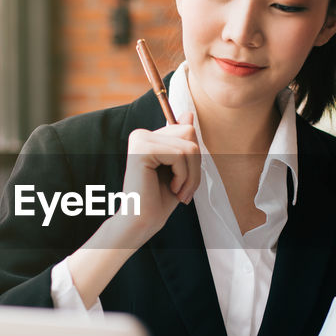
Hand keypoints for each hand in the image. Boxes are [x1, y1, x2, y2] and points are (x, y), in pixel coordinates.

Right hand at [118, 113, 199, 243]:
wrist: (143, 221)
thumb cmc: (160, 199)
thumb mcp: (179, 168)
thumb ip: (182, 141)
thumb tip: (188, 114)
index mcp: (149, 137)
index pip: (187, 131)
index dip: (194, 158)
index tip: (186, 182)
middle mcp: (141, 134)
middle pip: (189, 134)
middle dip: (195, 165)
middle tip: (185, 189)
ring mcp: (140, 139)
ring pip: (188, 147)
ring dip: (191, 175)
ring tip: (179, 191)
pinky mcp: (142, 149)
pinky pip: (179, 155)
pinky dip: (183, 176)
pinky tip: (172, 188)